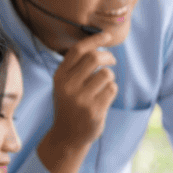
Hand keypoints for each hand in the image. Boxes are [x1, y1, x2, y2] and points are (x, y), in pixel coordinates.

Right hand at [49, 33, 116, 147]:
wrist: (67, 137)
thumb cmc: (70, 106)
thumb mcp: (64, 86)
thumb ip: (76, 68)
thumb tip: (100, 48)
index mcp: (59, 77)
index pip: (78, 50)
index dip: (95, 39)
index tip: (108, 35)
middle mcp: (68, 86)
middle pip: (94, 58)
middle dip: (108, 56)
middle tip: (112, 60)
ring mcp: (81, 99)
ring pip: (106, 74)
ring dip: (109, 77)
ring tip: (103, 87)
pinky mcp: (94, 110)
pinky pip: (112, 89)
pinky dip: (111, 90)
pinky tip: (104, 99)